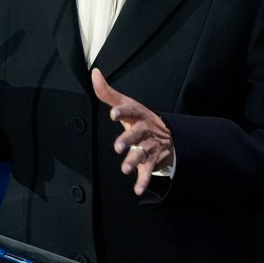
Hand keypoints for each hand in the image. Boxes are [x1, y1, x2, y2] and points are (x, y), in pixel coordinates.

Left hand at [91, 68, 173, 195]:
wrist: (169, 135)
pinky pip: (148, 172)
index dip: (122, 111)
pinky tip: (137, 190)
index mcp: (138, 114)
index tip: (113, 114)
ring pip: (142, 154)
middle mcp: (144, 130)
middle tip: (118, 147)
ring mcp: (149, 146)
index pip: (131, 110)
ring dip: (133, 161)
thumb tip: (94, 73)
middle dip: (128, 140)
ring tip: (124, 168)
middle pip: (136, 134)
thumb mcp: (127, 104)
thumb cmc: (139, 119)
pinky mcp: (151, 161)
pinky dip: (143, 181)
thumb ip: (107, 92)